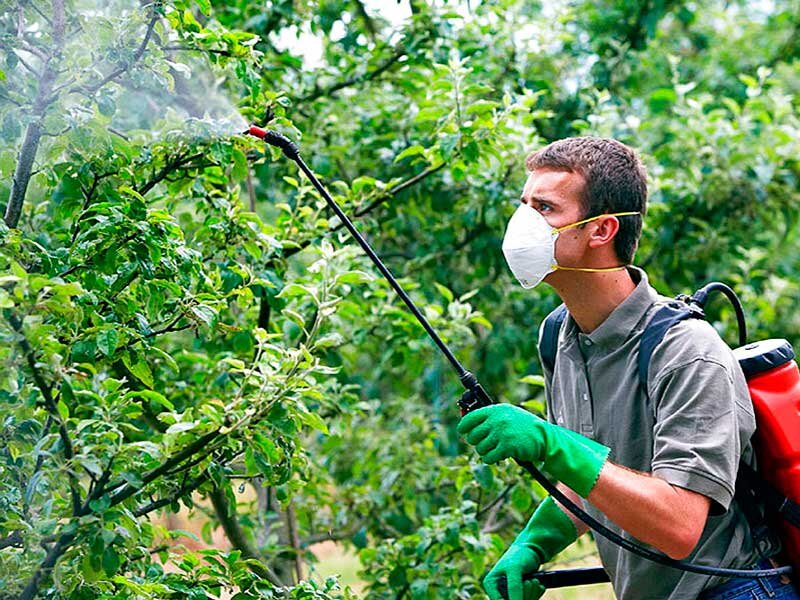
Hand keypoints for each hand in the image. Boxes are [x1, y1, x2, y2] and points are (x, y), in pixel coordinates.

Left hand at [458, 404, 610, 497]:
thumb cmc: (524, 426)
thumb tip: (467, 426)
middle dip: (477, 442)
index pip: (469, 418)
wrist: (544, 437)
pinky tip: (499, 456)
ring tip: (496, 449)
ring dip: (486, 452)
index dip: (464, 427)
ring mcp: (501, 433)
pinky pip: (488, 457)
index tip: (464, 432)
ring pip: (479, 448)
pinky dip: (491, 459)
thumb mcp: (507, 415)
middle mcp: (496, 420)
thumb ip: (490, 418)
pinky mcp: (506, 446)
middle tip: (487, 444)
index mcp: (495, 410)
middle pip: (472, 436)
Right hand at [483, 545, 545, 599]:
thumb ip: (514, 587)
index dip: (514, 599)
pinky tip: (536, 582)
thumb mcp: (515, 569)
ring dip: (532, 593)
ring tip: (534, 580)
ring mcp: (510, 593)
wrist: (531, 551)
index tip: (523, 587)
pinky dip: (536, 593)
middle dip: (525, 595)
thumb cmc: (519, 555)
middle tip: (531, 581)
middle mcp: (498, 591)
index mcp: (490, 584)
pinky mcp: (520, 594)